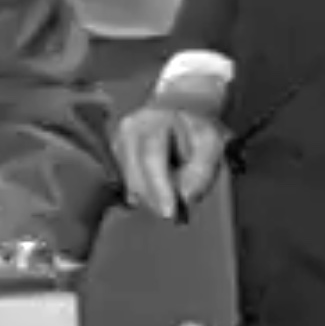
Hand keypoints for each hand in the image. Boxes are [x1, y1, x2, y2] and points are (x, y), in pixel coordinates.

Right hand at [113, 78, 229, 220]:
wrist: (178, 112)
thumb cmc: (195, 129)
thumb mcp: (210, 144)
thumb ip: (202, 170)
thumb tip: (186, 197)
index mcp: (152, 121)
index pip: (151, 157)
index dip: (159, 188)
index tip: (169, 213)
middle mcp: (128, 130)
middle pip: (136, 178)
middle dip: (157, 200)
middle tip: (178, 211)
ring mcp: (117, 144)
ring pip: (130, 187)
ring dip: (151, 198)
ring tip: (169, 192)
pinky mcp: (114, 158)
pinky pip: (127, 187)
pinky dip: (144, 194)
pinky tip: (157, 188)